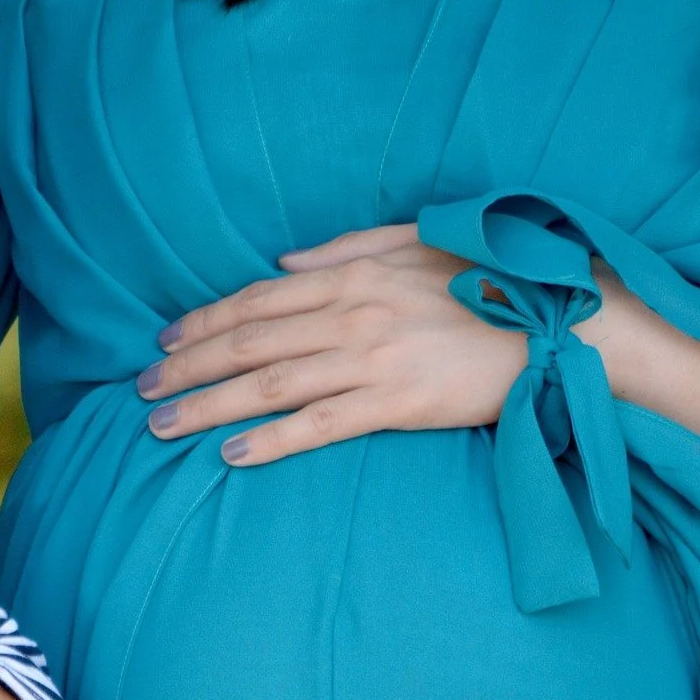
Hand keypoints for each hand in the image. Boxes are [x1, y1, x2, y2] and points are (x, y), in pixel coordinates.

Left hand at [139, 224, 528, 464]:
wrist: (557, 325)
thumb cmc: (490, 284)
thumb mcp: (416, 244)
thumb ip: (345, 250)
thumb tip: (282, 264)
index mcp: (355, 274)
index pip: (258, 298)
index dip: (204, 320)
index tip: (165, 340)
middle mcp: (353, 314)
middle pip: (248, 342)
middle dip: (186, 365)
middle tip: (141, 389)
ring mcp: (373, 359)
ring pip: (269, 384)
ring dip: (208, 405)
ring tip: (162, 426)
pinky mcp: (398, 403)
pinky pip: (320, 424)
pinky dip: (271, 440)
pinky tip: (231, 455)